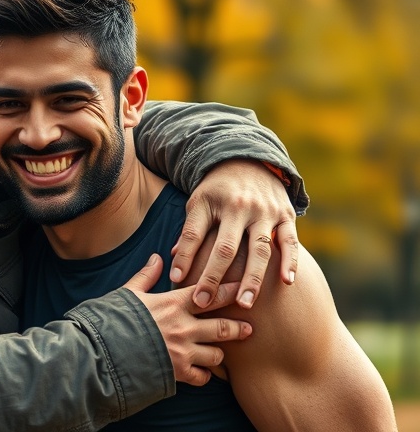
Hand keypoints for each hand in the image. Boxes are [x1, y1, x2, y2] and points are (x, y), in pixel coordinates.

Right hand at [124, 254, 252, 386]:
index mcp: (173, 304)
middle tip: (250, 328)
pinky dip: (203, 376)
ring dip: (218, 354)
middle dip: (239, 328)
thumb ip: (146, 276)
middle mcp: (183, 327)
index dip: (231, 290)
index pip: (211, 294)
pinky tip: (200, 373)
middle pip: (223, 327)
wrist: (102, 351)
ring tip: (218, 353)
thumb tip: (157, 258)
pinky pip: (202, 377)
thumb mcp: (129, 293)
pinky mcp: (177, 373)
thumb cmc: (113, 318)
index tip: (244, 289)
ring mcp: (182, 352)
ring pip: (216, 354)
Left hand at [170, 159, 298, 308]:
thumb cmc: (217, 191)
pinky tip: (287, 282)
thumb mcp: (197, 202)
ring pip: (259, 249)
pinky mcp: (285, 214)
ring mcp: (264, 211)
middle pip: (225, 247)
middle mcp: (238, 207)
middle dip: (214, 277)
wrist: (249, 160)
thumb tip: (175, 266)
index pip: (193, 233)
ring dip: (252, 279)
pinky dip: (290, 261)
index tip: (175, 281)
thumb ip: (189, 232)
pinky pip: (289, 241)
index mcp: (210, 202)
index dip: (183, 257)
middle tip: (204, 303)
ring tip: (245, 304)